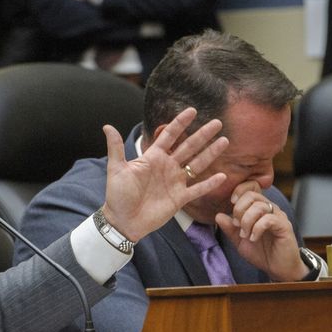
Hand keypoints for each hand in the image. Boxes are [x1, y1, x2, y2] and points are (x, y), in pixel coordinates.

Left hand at [102, 107, 228, 241]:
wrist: (122, 221)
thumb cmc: (117, 195)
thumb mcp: (116, 169)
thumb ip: (115, 148)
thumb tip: (107, 126)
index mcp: (153, 158)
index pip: (169, 136)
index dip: (180, 123)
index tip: (192, 110)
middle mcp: (166, 167)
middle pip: (188, 147)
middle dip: (202, 135)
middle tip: (217, 122)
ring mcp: (174, 182)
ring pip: (197, 164)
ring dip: (210, 153)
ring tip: (224, 141)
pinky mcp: (179, 198)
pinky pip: (197, 189)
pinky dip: (209, 183)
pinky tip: (222, 176)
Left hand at [215, 182, 306, 280]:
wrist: (278, 268)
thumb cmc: (261, 253)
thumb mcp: (239, 240)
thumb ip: (229, 228)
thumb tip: (218, 215)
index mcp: (259, 209)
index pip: (250, 189)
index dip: (238, 192)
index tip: (231, 204)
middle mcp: (270, 209)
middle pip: (252, 195)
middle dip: (239, 210)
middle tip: (237, 226)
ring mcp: (278, 216)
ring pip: (259, 207)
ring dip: (247, 221)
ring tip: (245, 235)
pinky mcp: (284, 226)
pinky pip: (268, 219)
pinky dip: (256, 228)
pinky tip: (253, 238)